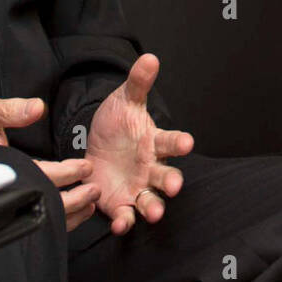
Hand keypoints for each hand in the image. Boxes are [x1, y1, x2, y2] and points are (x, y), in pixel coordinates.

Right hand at [0, 97, 98, 231]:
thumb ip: (10, 109)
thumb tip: (37, 107)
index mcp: (4, 169)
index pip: (42, 175)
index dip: (66, 172)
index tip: (85, 167)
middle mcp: (7, 192)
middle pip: (47, 204)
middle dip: (75, 199)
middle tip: (95, 189)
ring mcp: (9, 206)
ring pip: (46, 218)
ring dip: (72, 213)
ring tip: (91, 203)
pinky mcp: (12, 212)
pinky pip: (40, 221)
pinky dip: (62, 220)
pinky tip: (77, 212)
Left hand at [86, 53, 193, 234]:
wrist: (94, 147)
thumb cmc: (117, 124)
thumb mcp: (124, 100)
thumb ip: (137, 83)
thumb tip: (149, 58)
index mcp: (154, 142)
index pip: (171, 142)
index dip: (179, 143)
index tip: (186, 143)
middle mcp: (151, 168)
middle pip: (166, 176)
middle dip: (171, 181)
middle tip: (173, 186)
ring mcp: (137, 187)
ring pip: (150, 200)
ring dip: (153, 207)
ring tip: (153, 212)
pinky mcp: (119, 203)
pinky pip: (125, 215)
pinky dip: (124, 221)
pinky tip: (119, 223)